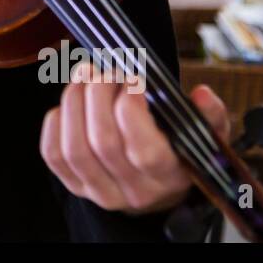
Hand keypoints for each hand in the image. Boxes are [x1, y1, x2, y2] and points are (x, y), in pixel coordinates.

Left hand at [39, 61, 229, 214]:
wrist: (156, 187)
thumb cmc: (178, 151)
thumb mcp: (202, 134)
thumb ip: (208, 114)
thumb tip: (202, 94)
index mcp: (169, 177)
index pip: (145, 151)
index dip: (131, 110)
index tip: (133, 79)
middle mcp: (134, 191)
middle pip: (104, 143)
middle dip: (99, 95)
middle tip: (105, 70)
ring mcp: (100, 191)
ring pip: (75, 149)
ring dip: (74, 102)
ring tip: (85, 75)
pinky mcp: (75, 186)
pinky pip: (53, 155)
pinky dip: (55, 122)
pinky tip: (70, 102)